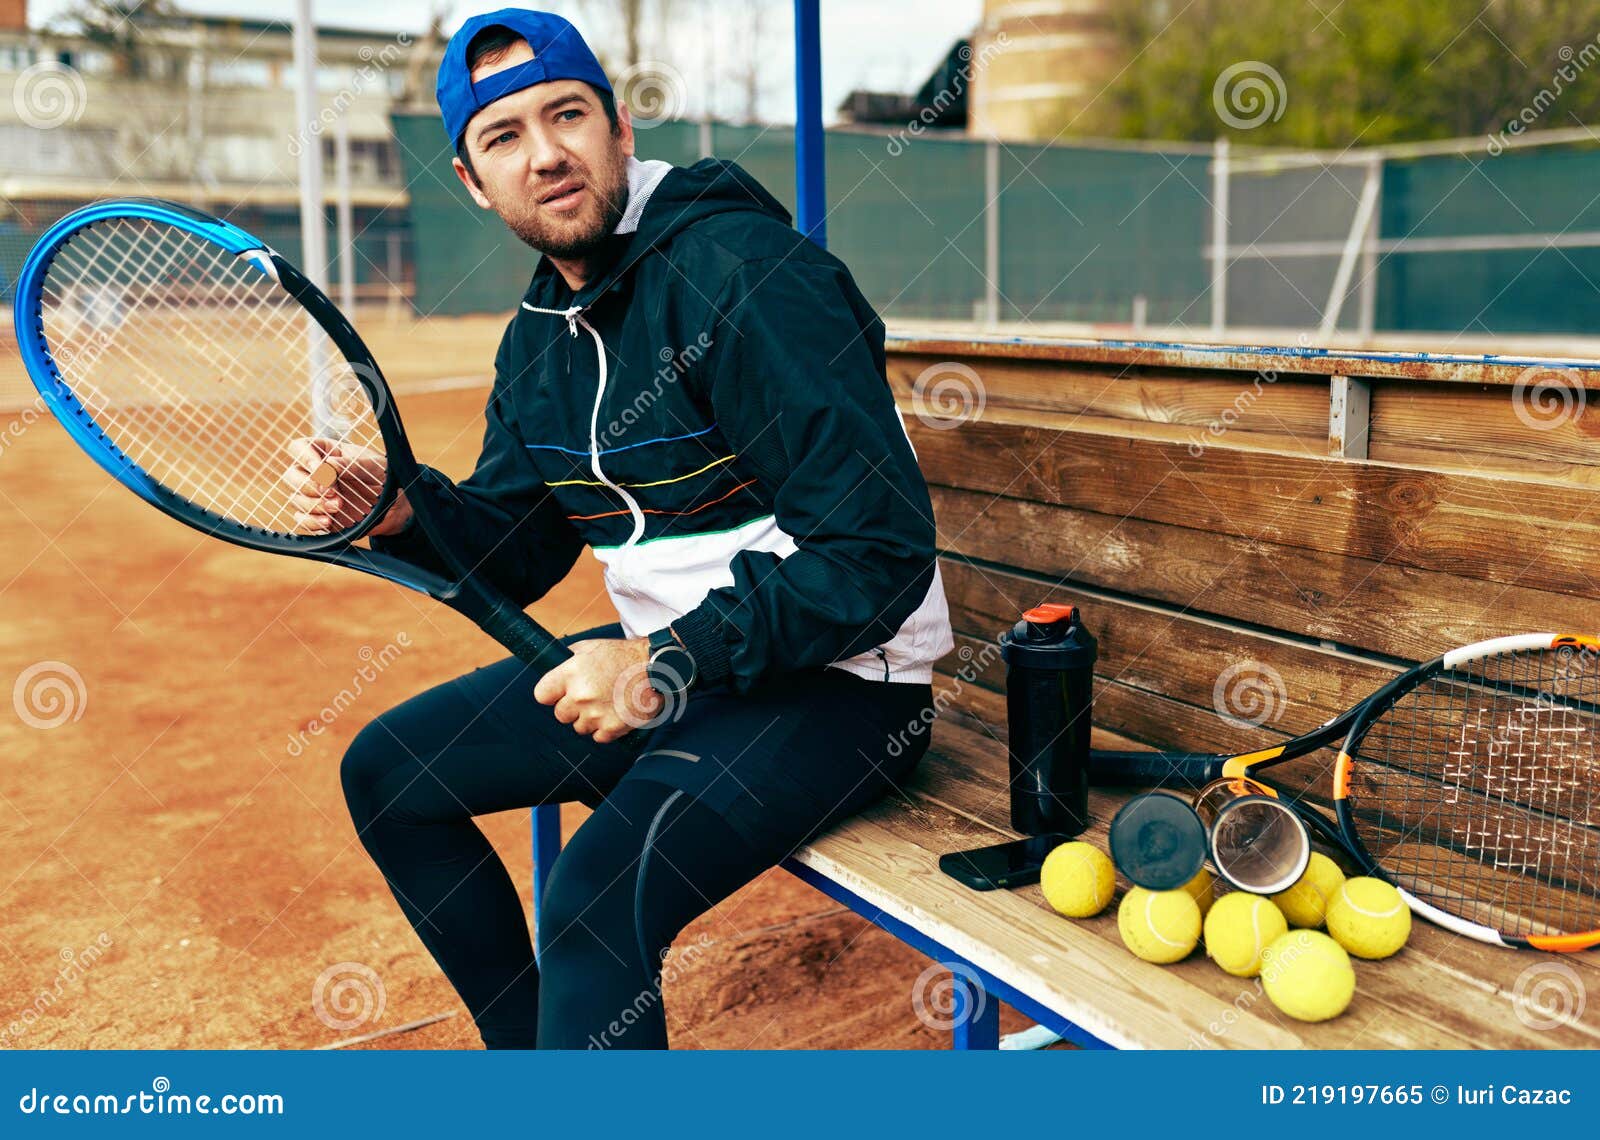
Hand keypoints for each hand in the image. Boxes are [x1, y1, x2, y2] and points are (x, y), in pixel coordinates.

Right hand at [282, 438, 408, 534]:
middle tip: (331, 492)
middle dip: (308, 485)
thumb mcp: (373, 465)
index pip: (299, 448)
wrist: (395, 504)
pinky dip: (312, 522)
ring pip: (296, 499)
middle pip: (291, 476)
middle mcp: (315, 473)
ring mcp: (314, 495)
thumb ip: (353, 464)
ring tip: (338, 505)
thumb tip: (329, 465)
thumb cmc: (382, 476)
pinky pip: (302, 520)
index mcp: (326, 452)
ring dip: (314, 504)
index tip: (320, 469)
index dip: (304, 457)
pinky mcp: (318, 515)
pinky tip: (328, 521)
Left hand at [534, 637, 658, 742]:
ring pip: (579, 727)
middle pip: (560, 715)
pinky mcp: (612, 728)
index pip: (541, 695)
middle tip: (589, 697)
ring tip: (606, 703)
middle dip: (572, 708)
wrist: (655, 667)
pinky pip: (598, 737)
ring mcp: (596, 714)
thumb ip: (569, 659)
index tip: (558, 694)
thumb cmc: (623, 655)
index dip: (551, 694)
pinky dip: (605, 728)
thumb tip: (554, 666)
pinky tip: (615, 712)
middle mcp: (580, 696)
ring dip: (589, 719)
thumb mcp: (591, 647)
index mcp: (570, 674)